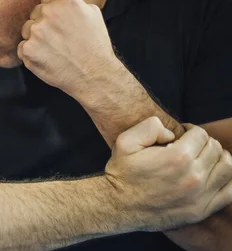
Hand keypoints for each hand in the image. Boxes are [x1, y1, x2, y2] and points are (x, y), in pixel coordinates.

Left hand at [17, 0, 120, 96]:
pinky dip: (31, 54)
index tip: (59, 23)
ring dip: (35, 38)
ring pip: (26, 30)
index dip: (51, 12)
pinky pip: (22, 47)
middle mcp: (48, 12)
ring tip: (53, 50)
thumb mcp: (93, 13)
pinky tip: (46, 58)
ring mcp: (36, 31)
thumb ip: (73, 2)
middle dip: (43, 25)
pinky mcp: (28, 49)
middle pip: (35, 14)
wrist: (94, 74)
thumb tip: (59, 0)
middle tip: (57, 39)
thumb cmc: (95, 45)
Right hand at [105, 117, 231, 230]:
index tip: (183, 134)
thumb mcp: (126, 141)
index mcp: (177, 157)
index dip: (191, 130)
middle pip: (215, 149)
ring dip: (218, 158)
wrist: (117, 206)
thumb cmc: (121, 173)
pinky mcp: (201, 210)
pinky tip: (212, 175)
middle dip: (204, 143)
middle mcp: (193, 177)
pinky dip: (226, 179)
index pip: (201, 134)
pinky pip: (229, 192)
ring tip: (204, 157)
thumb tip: (172, 133)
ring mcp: (199, 196)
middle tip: (190, 145)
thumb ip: (150, 126)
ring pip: (227, 167)